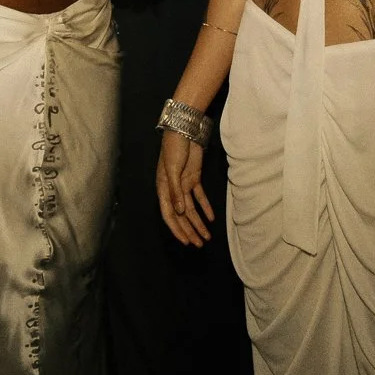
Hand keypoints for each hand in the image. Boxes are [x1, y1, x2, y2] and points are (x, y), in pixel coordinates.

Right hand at [156, 130, 213, 245]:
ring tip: (207, 236)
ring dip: (198, 222)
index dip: (177, 230)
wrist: (183, 131)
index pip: (169, 215)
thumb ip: (176, 191)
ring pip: (191, 209)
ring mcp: (183, 184)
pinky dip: (205, 207)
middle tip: (199, 244)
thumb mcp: (172, 170)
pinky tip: (211, 218)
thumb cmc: (173, 148)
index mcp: (163, 188)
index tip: (186, 242)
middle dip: (190, 230)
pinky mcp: (193, 178)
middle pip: (181, 215)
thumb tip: (180, 212)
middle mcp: (172, 190)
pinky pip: (199, 197)